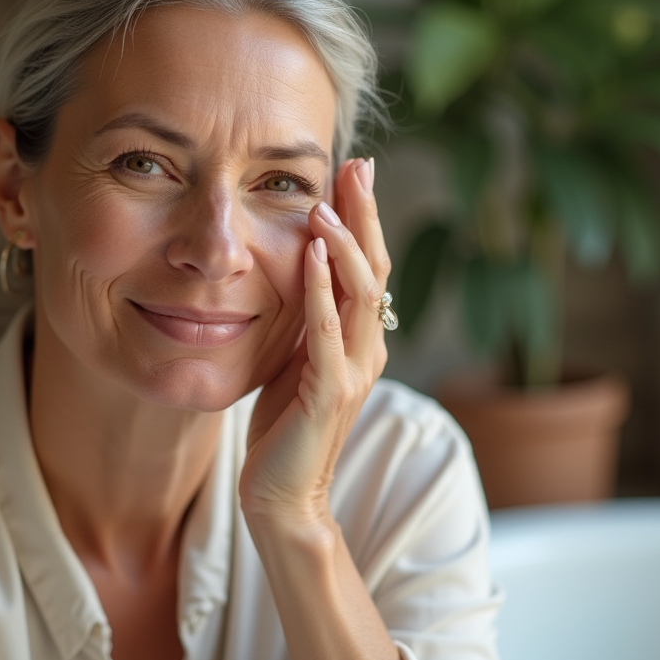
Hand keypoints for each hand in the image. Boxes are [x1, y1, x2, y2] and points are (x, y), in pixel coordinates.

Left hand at [239, 157, 391, 530]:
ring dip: (343, 243)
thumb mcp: (298, 359)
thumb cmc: (287, 428)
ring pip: (360, 293)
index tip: (354, 170)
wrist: (284, 495)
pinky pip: (328, 330)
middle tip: (357, 163)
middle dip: (366, 213)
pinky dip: (320, 288)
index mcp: (363, 340)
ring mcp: (354, 371)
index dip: (365, 218)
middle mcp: (369, 349)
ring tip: (326, 201)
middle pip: (375, 268)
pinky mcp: (329, 391)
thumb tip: (301, 269)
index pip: (369, 266)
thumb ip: (310, 319)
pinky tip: (310, 252)